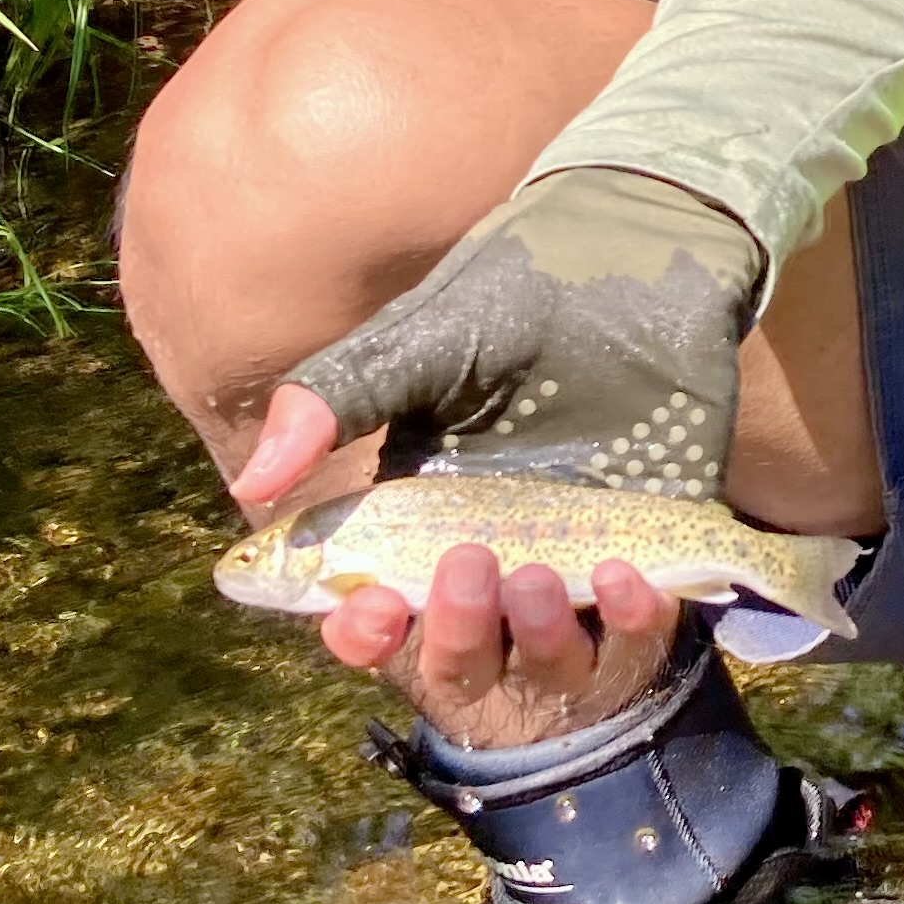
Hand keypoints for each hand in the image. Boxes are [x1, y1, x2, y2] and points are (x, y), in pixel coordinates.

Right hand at [230, 166, 763, 708]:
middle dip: (456, 630)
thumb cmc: (514, 293)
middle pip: (462, 644)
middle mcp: (491, 555)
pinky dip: (633, 615)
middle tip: (466, 566)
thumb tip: (252, 487)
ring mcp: (573, 556)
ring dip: (539, 635)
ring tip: (538, 578)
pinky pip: (639, 615)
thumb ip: (338, 404)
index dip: (365, 627)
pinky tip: (631, 578)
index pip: (376, 607)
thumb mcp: (418, 342)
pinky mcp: (652, 545)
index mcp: (417, 517)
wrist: (640, 255)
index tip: (369, 610)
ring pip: (548, 647)